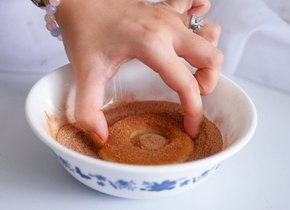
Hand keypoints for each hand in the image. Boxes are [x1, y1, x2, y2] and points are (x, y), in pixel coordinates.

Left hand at [56, 0, 222, 142]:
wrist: (78, 0)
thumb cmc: (83, 31)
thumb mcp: (85, 73)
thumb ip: (89, 108)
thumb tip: (101, 135)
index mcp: (152, 45)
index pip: (187, 84)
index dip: (194, 111)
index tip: (191, 127)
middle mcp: (167, 28)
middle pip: (212, 56)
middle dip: (208, 81)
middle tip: (191, 92)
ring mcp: (168, 15)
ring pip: (210, 32)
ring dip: (207, 53)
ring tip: (190, 66)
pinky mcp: (165, 7)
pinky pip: (195, 6)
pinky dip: (199, 19)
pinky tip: (188, 33)